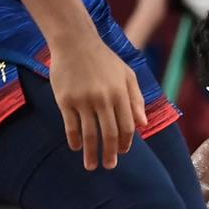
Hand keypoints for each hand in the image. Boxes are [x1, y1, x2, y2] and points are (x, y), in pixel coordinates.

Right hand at [49, 35, 147, 170]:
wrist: (75, 42)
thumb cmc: (104, 60)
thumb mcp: (127, 75)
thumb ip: (136, 99)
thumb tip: (142, 125)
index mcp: (120, 94)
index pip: (127, 126)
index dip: (126, 142)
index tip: (123, 152)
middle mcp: (103, 99)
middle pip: (109, 134)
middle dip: (110, 153)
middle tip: (109, 166)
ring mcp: (83, 100)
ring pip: (89, 134)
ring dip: (91, 153)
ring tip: (91, 166)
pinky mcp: (65, 100)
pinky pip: (71, 125)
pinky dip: (74, 139)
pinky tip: (76, 147)